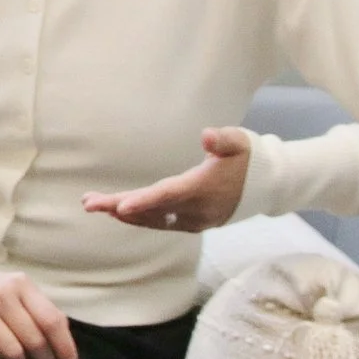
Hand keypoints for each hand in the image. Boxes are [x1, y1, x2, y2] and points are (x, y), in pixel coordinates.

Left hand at [82, 126, 253, 233]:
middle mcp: (196, 210)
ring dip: (124, 213)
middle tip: (88, 203)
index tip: (118, 206)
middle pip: (152, 210)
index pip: (167, 197)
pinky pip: (161, 223)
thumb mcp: (239, 142)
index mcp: (203, 189)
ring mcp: (195, 220)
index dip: (143, 201)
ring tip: (94, 204)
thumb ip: (222, 140)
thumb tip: (206, 136)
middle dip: (118, 207)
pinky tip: (120, 212)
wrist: (270, 186)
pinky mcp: (194, 223)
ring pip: (153, 220)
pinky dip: (140, 218)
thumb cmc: (250, 158)